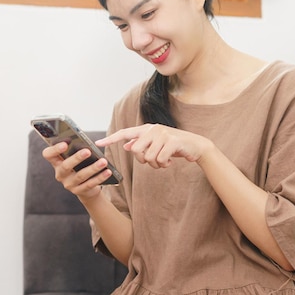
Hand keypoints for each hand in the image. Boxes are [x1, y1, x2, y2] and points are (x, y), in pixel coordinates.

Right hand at [42, 142, 112, 200]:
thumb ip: (77, 150)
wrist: (86, 188)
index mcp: (56, 162)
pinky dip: (100, 177)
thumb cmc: (81, 166)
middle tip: (88, 151)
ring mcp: (68, 184)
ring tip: (104, 161)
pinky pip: (90, 184)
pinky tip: (108, 171)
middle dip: (77, 158)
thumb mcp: (77, 158)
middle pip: (66, 165)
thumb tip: (87, 144)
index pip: (48, 154)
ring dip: (93, 168)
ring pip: (80, 175)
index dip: (55, 149)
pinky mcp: (78, 191)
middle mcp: (60, 173)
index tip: (65, 143)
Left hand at [96, 124, 212, 168]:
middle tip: (154, 160)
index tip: (98, 143)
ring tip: (164, 160)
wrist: (196, 145)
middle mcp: (153, 129)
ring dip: (155, 164)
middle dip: (143, 160)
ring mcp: (162, 134)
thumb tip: (126, 146)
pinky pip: (159, 160)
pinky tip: (170, 161)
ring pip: (148, 157)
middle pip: (135, 150)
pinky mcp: (171, 142)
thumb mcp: (156, 144)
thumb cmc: (174, 146)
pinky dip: (164, 164)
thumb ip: (141, 144)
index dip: (111, 139)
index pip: (125, 133)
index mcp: (146, 129)